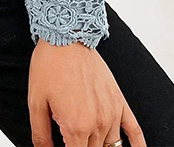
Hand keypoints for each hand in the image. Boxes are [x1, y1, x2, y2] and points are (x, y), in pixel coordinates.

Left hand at [28, 39, 146, 146]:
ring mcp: (112, 113)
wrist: (65, 38)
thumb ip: (40, 134)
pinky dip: (138, 146)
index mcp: (76, 126)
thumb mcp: (36, 102)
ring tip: (89, 140)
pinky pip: (135, 131)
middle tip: (72, 136)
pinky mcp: (120, 102)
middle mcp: (98, 123)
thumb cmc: (50, 65)